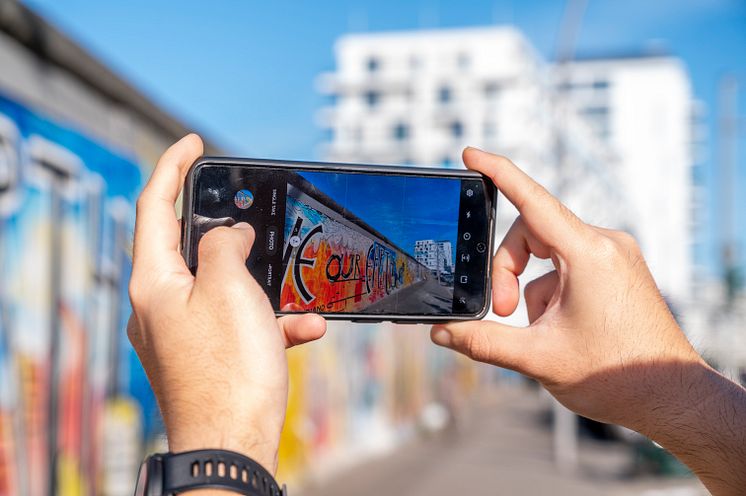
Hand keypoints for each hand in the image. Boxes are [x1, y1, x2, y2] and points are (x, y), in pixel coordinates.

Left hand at [127, 135, 325, 473]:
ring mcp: (183, 334)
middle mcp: (161, 306)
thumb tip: (230, 234)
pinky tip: (307, 330)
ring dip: (265, 285)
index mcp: (155, 281)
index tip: (194, 144)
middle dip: (232, 234)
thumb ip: (226, 246)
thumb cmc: (229, 370)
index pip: (154, 206)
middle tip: (257, 217)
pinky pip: (240, 324)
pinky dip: (272, 321)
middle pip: (191, 248)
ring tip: (299, 290)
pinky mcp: (207, 357)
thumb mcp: (230, 288)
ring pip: (225, 288)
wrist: (233, 445)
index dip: (173, 167)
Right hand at [431, 148, 745, 494]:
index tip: (471, 155)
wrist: (670, 397)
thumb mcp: (538, 358)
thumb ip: (483, 341)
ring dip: (528, 286)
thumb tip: (442, 332)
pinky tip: (560, 327)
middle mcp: (605, 245)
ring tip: (539, 329)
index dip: (498, 173)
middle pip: (532, 233)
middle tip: (500, 312)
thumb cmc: (615, 375)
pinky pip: (568, 266)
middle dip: (507, 270)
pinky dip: (550, 291)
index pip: (532, 201)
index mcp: (588, 254)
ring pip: (548, 253)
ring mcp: (614, 256)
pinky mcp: (617, 270)